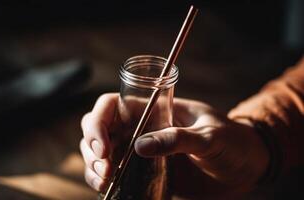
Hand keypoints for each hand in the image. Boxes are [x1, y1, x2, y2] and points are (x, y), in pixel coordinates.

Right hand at [80, 93, 268, 198]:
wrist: (243, 167)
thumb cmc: (232, 141)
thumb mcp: (209, 136)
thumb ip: (178, 138)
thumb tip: (141, 147)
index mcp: (153, 110)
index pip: (111, 105)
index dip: (98, 121)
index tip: (104, 147)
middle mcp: (140, 128)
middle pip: (98, 129)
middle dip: (92, 147)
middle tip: (106, 168)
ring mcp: (140, 151)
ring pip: (101, 153)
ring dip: (93, 166)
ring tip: (105, 181)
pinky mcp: (144, 172)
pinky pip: (116, 174)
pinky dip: (105, 181)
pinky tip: (109, 189)